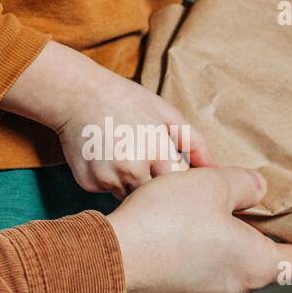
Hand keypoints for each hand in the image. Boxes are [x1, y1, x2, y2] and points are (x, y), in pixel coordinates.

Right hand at [2, 41, 211, 197]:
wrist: (76, 95)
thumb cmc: (125, 100)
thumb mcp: (165, 113)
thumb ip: (193, 142)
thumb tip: (215, 169)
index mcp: (157, 151)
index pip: (181, 186)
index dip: (179, 181)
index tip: (174, 171)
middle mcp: (133, 170)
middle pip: (157, 197)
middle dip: (158, 187)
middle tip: (147, 161)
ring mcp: (108, 179)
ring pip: (132, 197)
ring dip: (134, 186)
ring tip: (125, 157)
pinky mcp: (89, 185)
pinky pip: (109, 192)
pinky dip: (111, 181)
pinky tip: (105, 159)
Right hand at [106, 167, 291, 292]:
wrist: (111, 258)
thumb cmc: (164, 224)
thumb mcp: (212, 183)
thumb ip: (245, 184)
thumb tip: (256, 188)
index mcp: (258, 266)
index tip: (281, 217)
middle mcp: (237, 292)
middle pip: (262, 264)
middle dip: (251, 235)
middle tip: (232, 206)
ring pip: (228, 269)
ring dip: (220, 246)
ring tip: (198, 216)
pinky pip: (200, 276)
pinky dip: (195, 257)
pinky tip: (175, 233)